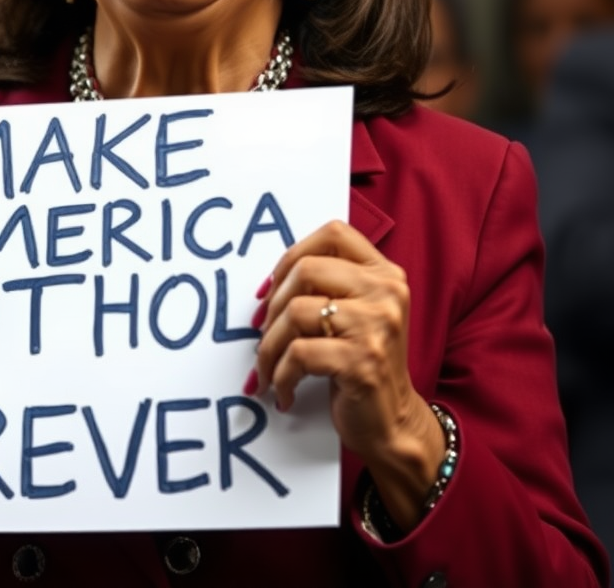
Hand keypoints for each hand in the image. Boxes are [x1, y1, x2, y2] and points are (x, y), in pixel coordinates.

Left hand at [249, 220, 443, 529]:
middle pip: (305, 270)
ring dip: (269, 346)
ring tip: (268, 367)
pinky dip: (280, 375)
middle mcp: (386, 292)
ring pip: (295, 312)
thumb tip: (266, 284)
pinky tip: (284, 391)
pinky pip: (299, 353)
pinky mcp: (362, 361)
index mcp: (384, 273)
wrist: (393, 423)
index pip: (333, 233)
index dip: (292, 254)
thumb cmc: (362, 363)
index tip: (271, 288)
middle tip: (263, 333)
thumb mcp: (356, 313)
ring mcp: (377, 325)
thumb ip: (328, 285)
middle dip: (272, 305)